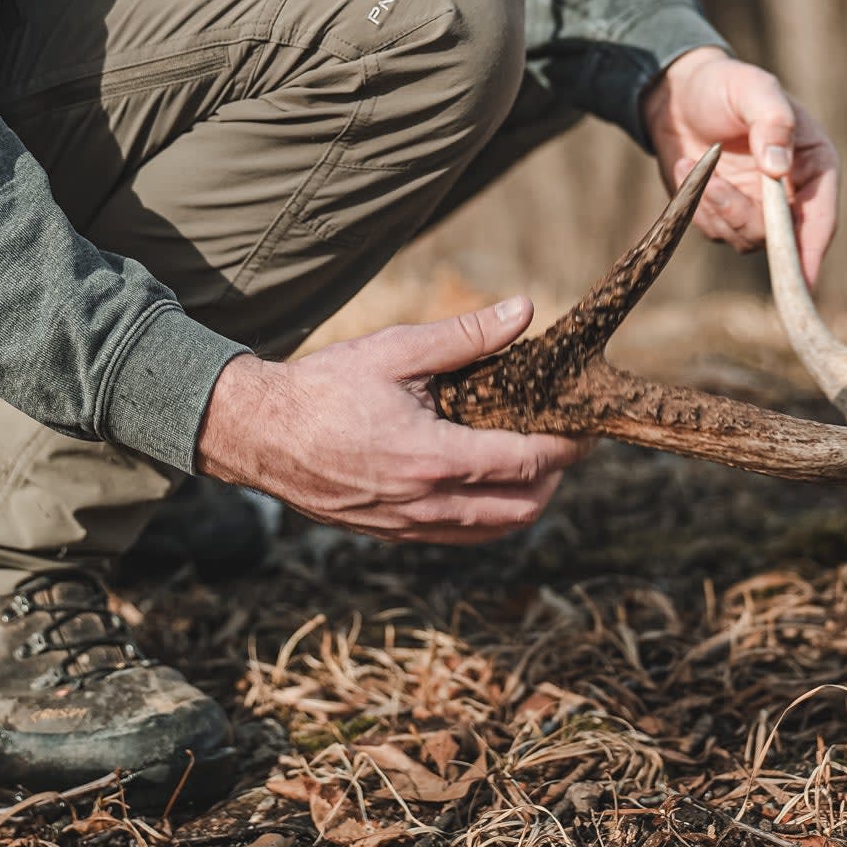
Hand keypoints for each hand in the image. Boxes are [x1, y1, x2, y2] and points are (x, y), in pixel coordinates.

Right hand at [195, 299, 587, 544]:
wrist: (259, 434)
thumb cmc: (324, 388)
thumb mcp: (397, 350)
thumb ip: (466, 336)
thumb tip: (525, 310)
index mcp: (434, 458)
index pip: (528, 463)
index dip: (567, 446)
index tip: (586, 424)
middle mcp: (428, 503)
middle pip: (523, 508)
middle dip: (556, 477)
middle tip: (567, 440)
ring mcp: (409, 526)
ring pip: (493, 529)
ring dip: (526, 500)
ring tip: (535, 460)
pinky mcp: (392, 534)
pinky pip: (460, 535)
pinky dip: (489, 515)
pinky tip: (486, 480)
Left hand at [641, 47, 838, 284]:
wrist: (677, 92)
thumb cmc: (724, 84)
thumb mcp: (753, 89)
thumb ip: (771, 122)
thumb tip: (778, 169)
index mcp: (813, 163)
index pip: (821, 216)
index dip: (813, 249)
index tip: (804, 280)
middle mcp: (792, 193)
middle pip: (781, 236)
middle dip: (743, 214)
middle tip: (713, 183)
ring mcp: (757, 207)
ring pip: (745, 237)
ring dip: (715, 206)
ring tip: (695, 163)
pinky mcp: (724, 213)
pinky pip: (715, 230)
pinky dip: (698, 204)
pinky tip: (686, 165)